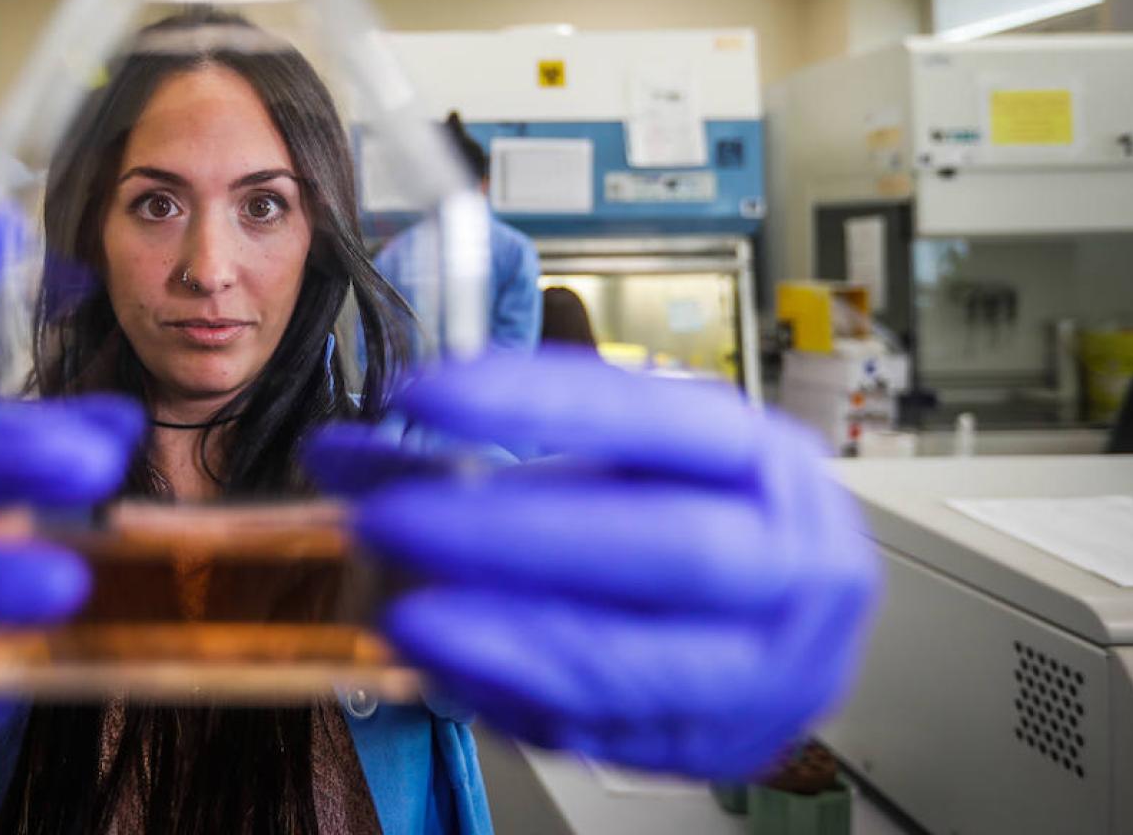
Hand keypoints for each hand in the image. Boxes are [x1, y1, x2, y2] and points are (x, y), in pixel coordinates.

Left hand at [308, 348, 877, 778]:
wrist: (783, 615)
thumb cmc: (688, 513)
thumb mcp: (604, 456)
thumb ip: (476, 452)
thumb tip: (339, 457)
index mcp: (761, 456)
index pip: (650, 418)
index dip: (531, 400)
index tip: (419, 391)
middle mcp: (793, 557)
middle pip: (667, 548)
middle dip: (513, 539)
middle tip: (389, 520)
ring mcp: (775, 664)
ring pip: (645, 660)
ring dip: (508, 641)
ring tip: (403, 617)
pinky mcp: (729, 742)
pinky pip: (611, 731)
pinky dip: (517, 698)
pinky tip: (447, 668)